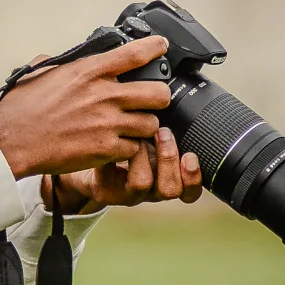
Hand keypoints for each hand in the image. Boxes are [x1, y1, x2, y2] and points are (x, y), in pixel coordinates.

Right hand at [0, 37, 171, 179]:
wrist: (12, 142)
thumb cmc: (20, 110)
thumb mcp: (38, 74)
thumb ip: (58, 64)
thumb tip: (60, 60)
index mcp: (89, 72)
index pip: (135, 53)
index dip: (155, 48)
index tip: (161, 47)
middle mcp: (104, 95)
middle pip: (158, 93)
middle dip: (158, 97)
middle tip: (150, 101)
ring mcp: (108, 124)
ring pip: (152, 124)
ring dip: (144, 126)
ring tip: (132, 127)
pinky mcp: (105, 149)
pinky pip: (134, 148)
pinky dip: (128, 148)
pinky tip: (117, 146)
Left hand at [41, 128, 202, 213]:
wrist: (90, 162)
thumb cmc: (125, 143)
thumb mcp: (149, 135)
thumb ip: (164, 123)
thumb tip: (173, 91)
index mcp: (166, 177)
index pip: (190, 190)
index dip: (194, 176)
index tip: (191, 155)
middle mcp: (151, 189)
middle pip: (171, 189)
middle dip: (168, 158)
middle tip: (162, 132)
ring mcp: (127, 192)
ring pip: (143, 183)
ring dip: (142, 156)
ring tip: (135, 134)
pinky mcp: (105, 190)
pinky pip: (110, 177)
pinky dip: (111, 153)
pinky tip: (106, 137)